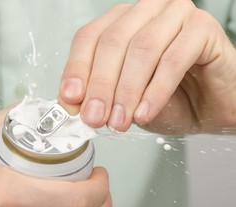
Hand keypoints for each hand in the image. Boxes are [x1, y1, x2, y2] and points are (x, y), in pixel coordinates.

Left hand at [59, 0, 235, 133]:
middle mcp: (145, 13)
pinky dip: (155, 90)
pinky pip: (173, 59)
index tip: (71, 99)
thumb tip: (71, 103)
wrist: (209, 108)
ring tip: (119, 121)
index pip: (88, 38)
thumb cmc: (168, 100)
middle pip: (113, 42)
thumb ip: (97, 98)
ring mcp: (175, 15)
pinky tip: (145, 113)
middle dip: (101, 85)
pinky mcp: (202, 28)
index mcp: (121, 23)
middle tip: (94, 117)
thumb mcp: (122, 102)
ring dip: (126, 91)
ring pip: (142, 49)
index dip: (77, 69)